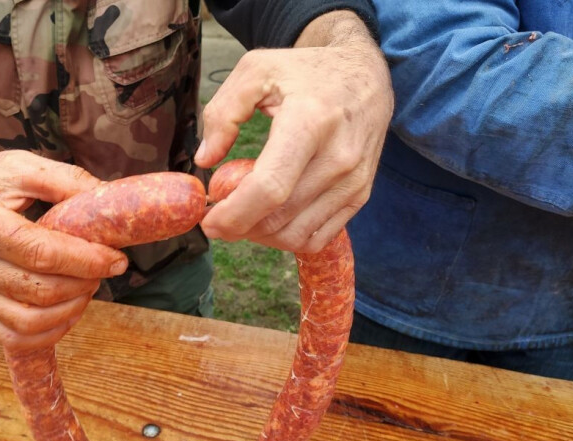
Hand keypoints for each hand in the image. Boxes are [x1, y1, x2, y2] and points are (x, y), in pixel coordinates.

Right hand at [0, 151, 127, 350]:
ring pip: (30, 320)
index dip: (85, 260)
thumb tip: (110, 198)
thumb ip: (65, 180)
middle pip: (39, 290)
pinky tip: (69, 309)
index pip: (40, 253)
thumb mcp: (18, 166)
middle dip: (85, 282)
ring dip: (72, 308)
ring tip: (88, 285)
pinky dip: (51, 331)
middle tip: (105, 266)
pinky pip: (14, 336)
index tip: (116, 258)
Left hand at [195, 11, 392, 252]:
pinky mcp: (360, 195)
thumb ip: (223, 112)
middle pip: (279, 218)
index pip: (270, 187)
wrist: (366, 75)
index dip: (234, 213)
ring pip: (296, 236)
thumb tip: (205, 160)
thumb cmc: (306, 71)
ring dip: (260, 236)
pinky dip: (287, 238)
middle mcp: (338, 157)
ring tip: (243, 216)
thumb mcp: (256, 70)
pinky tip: (270, 220)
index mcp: (309, 122)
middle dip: (239, 227)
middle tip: (218, 217)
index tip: (208, 220)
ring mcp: (353, 180)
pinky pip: (318, 239)